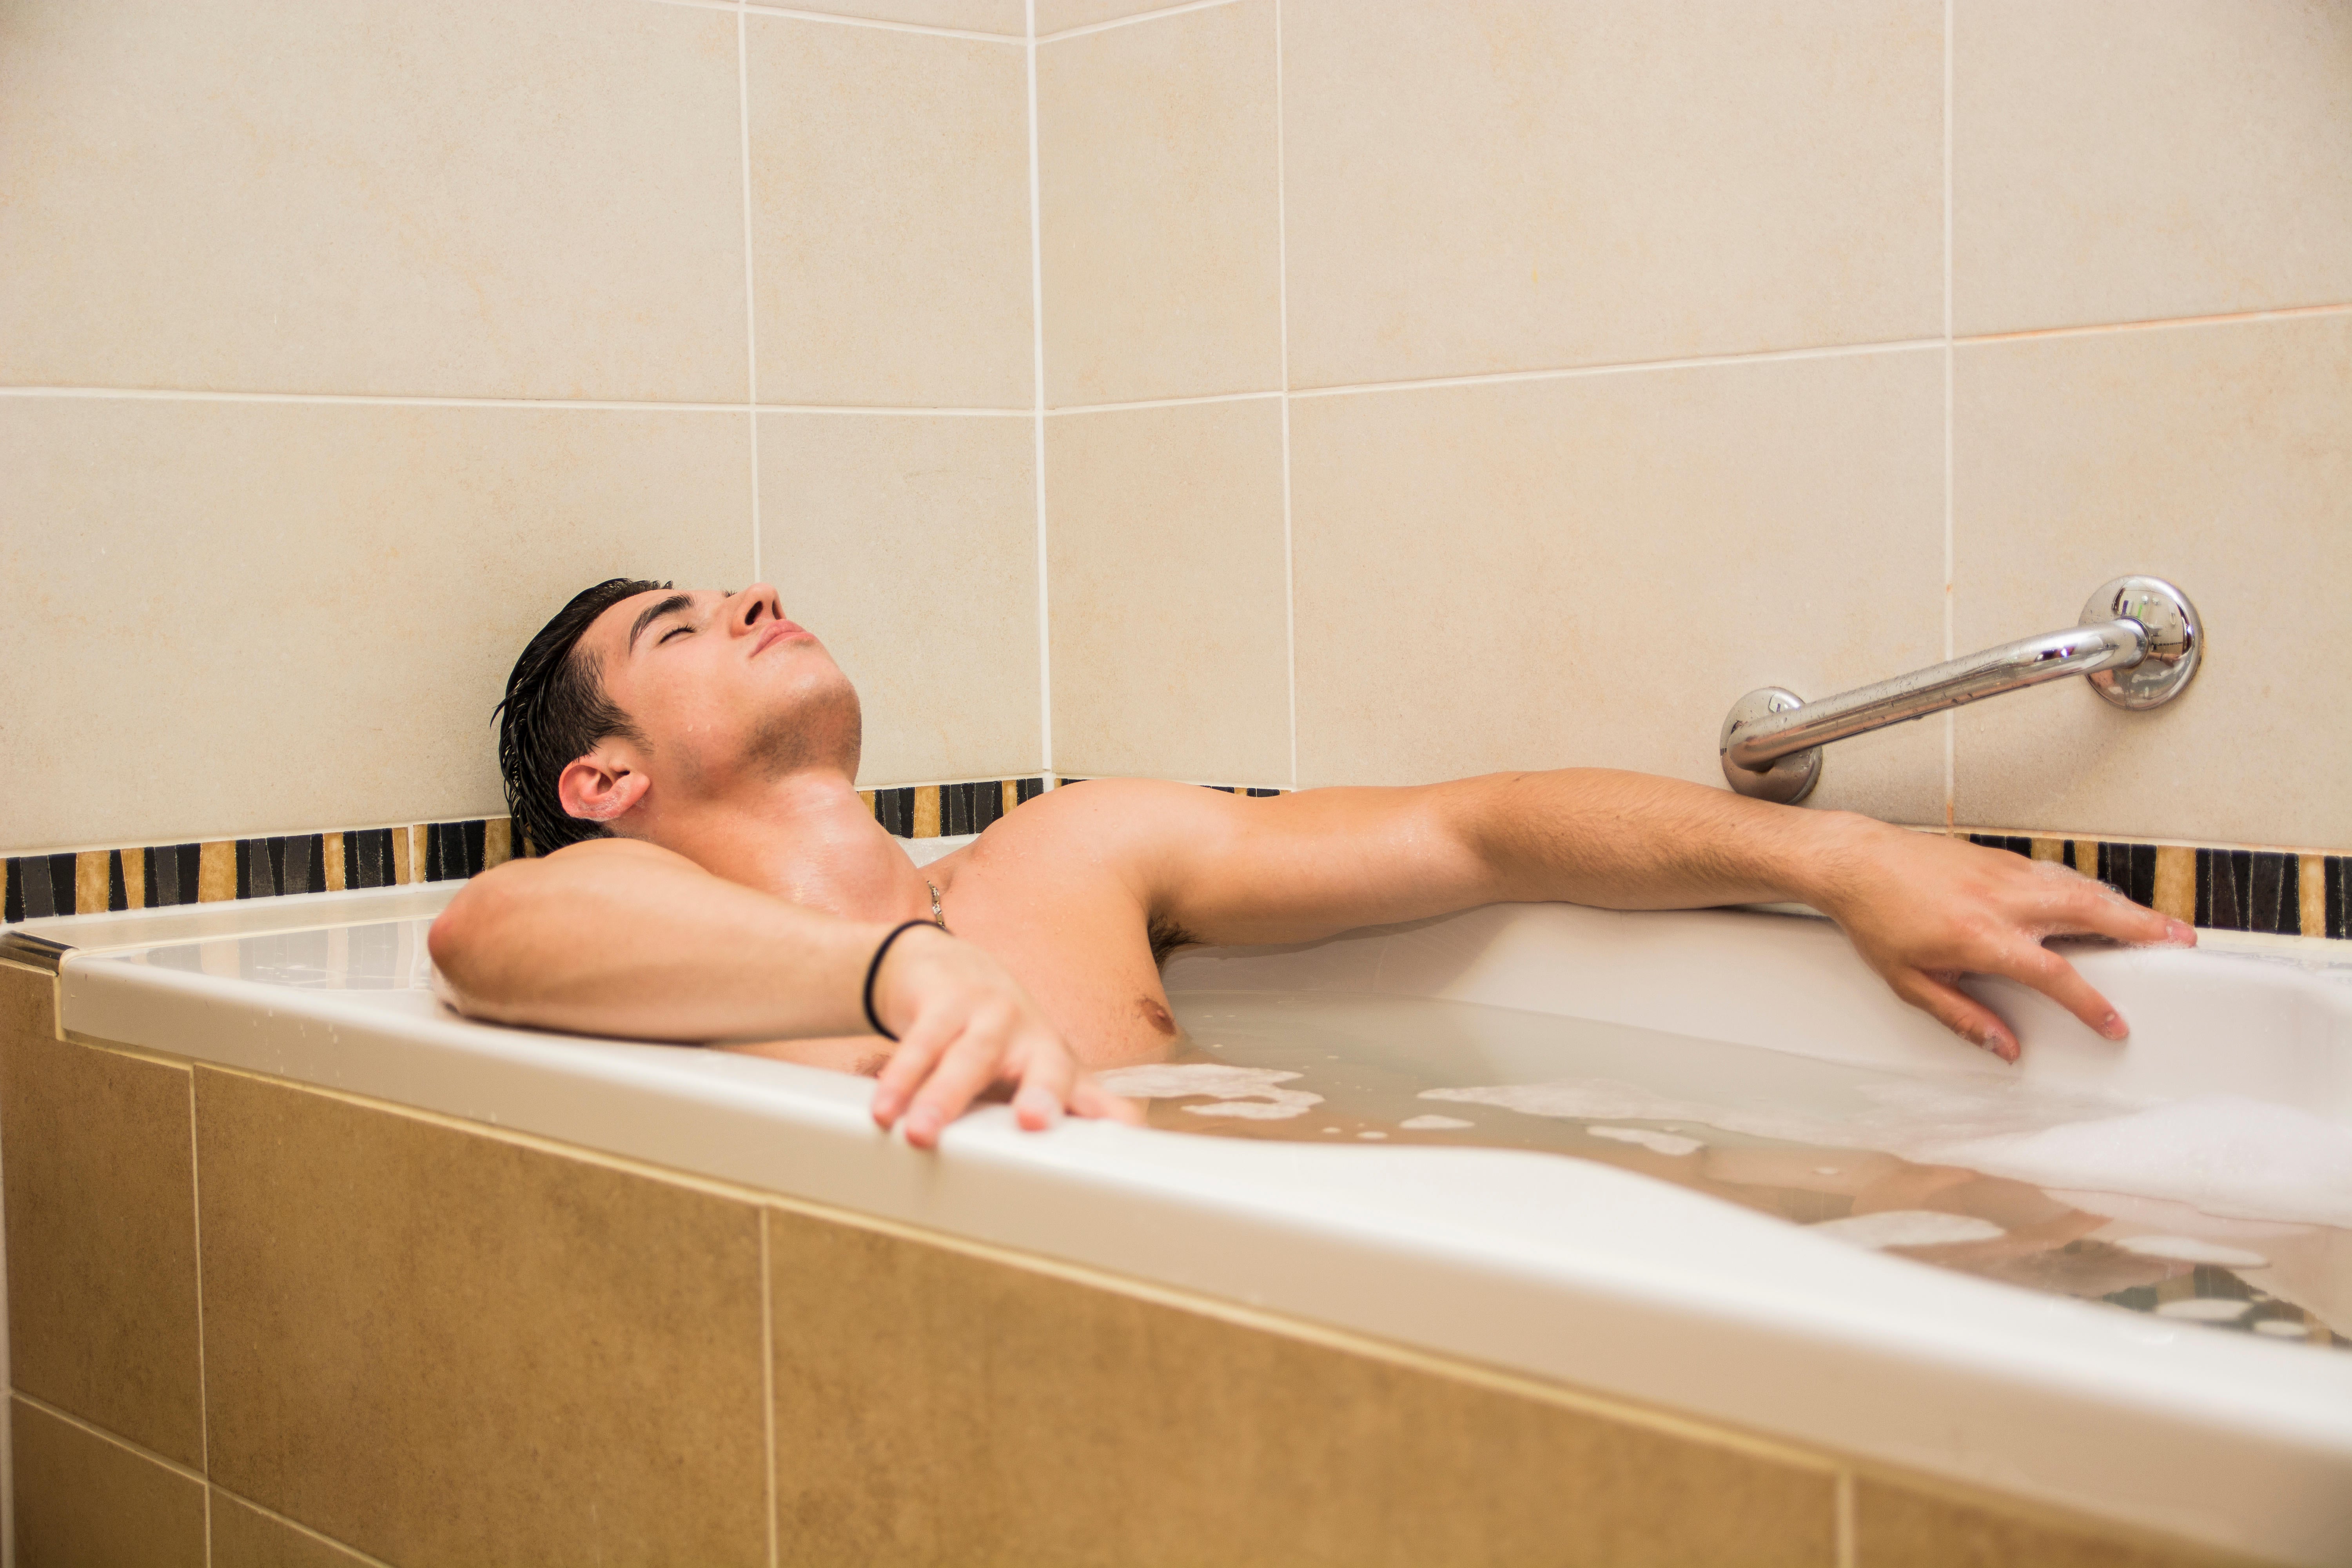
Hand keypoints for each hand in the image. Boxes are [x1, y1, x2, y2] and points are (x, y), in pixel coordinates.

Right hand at [863, 925, 1140, 1147]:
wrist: (946, 970)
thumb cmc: (1000, 1035)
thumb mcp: (1036, 1067)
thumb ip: (1076, 1102)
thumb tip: (1129, 1130)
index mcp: (1056, 1057)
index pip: (1086, 1088)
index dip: (1102, 1109)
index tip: (1121, 1134)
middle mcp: (1030, 1033)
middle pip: (1039, 1064)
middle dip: (1039, 1090)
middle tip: (1032, 1120)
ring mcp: (987, 1012)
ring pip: (968, 1056)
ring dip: (943, 1095)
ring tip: (921, 1134)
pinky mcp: (943, 1001)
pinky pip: (919, 1043)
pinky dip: (901, 1078)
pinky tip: (884, 1109)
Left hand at [1806, 819, 2193, 1061]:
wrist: (1855, 862)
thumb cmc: (1876, 919)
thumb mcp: (1910, 983)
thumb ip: (1963, 1017)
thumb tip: (2004, 1049)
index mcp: (1981, 938)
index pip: (2054, 975)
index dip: (2090, 1004)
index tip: (2115, 1024)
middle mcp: (2002, 901)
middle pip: (2090, 913)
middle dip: (2141, 929)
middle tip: (2181, 943)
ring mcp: (2004, 874)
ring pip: (2079, 888)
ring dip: (2124, 905)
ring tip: (2160, 924)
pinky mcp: (2001, 859)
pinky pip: (2056, 874)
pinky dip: (2088, 888)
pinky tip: (2102, 900)